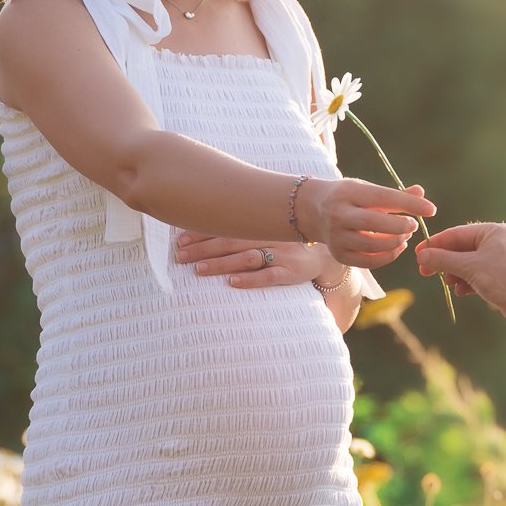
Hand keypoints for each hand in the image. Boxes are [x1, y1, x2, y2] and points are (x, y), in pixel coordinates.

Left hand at [175, 234, 345, 289]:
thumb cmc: (288, 241)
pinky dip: (250, 279)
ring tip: (198, 269)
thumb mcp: (269, 227)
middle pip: (232, 240)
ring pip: (247, 257)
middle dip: (203, 248)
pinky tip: (232, 283)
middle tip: (180, 256)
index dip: (202, 232)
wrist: (326, 254)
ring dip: (221, 263)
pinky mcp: (292, 272)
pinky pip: (270, 276)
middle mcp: (270, 235)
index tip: (179, 239)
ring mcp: (283, 254)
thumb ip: (243, 226)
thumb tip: (205, 222)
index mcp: (262, 222)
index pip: (227, 225)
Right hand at [297, 178, 435, 267]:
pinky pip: (369, 261)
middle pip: (375, 223)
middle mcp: (339, 214)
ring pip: (373, 245)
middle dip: (401, 225)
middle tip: (414, 225)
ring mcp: (337, 237)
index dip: (409, 204)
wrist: (312, 210)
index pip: (383, 197)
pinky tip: (397, 247)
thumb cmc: (348, 197)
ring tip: (405, 235)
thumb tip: (421, 192)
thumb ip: (394, 194)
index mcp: (348, 192)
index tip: (431, 209)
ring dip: (396, 241)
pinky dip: (388, 256)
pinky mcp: (339, 254)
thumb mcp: (366, 188)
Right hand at [415, 221, 505, 329]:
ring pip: (467, 263)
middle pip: (461, 249)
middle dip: (444, 262)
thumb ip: (444, 260)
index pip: (456, 234)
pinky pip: (476, 275)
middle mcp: (496, 242)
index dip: (435, 244)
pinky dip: (467, 282)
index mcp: (492, 232)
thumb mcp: (470, 267)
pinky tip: (461, 291)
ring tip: (449, 283)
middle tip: (425, 272)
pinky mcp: (500, 276)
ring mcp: (498, 259)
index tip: (418, 254)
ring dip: (455, 273)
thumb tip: (422, 256)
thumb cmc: (504, 279)